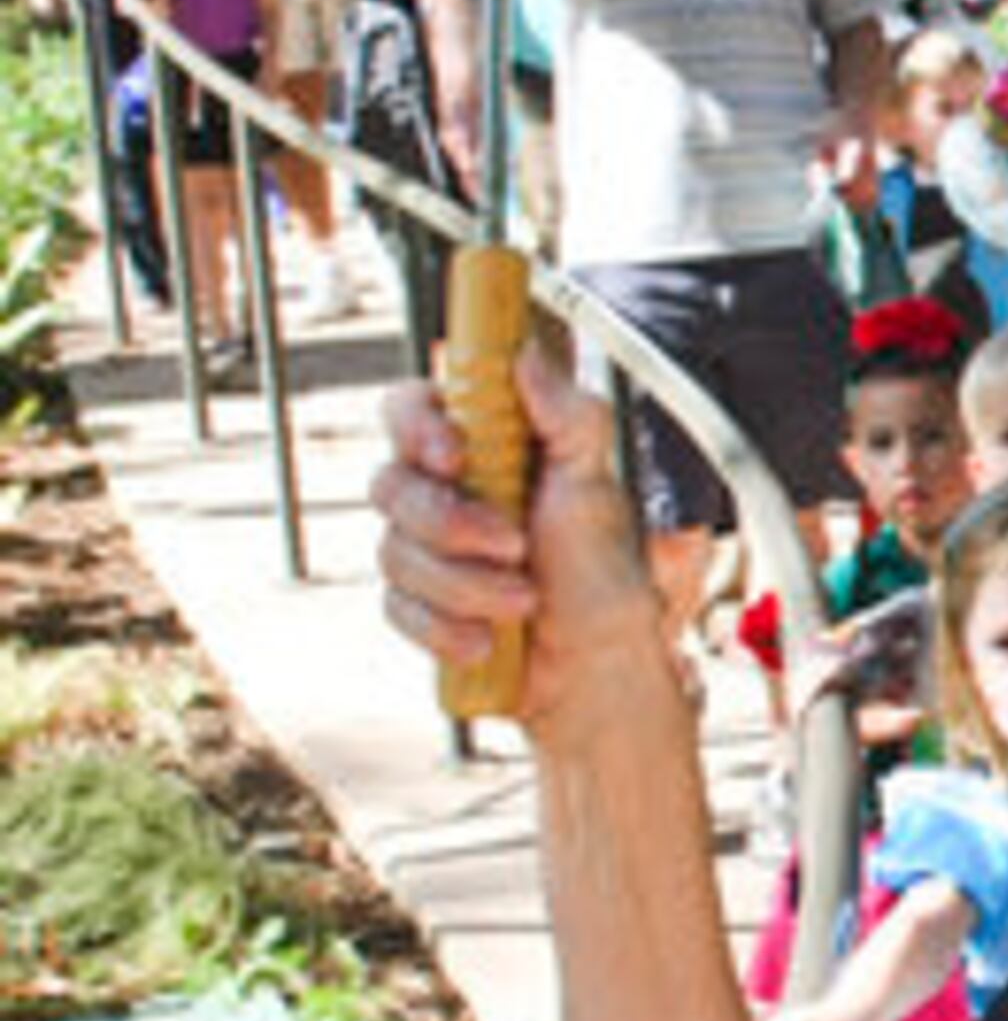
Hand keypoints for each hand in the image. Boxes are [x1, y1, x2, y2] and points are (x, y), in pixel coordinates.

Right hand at [369, 342, 661, 731]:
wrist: (598, 663)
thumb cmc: (603, 569)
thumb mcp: (596, 486)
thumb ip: (570, 417)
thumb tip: (527, 357)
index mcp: (480, 449)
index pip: (408, 408)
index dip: (416, 427)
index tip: (454, 456)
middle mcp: (441, 492)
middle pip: (389, 484)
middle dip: (452, 524)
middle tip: (515, 545)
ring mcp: (422, 550)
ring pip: (393, 552)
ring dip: (465, 584)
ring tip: (526, 599)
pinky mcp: (414, 605)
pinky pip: (396, 609)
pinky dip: (447, 628)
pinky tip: (489, 639)